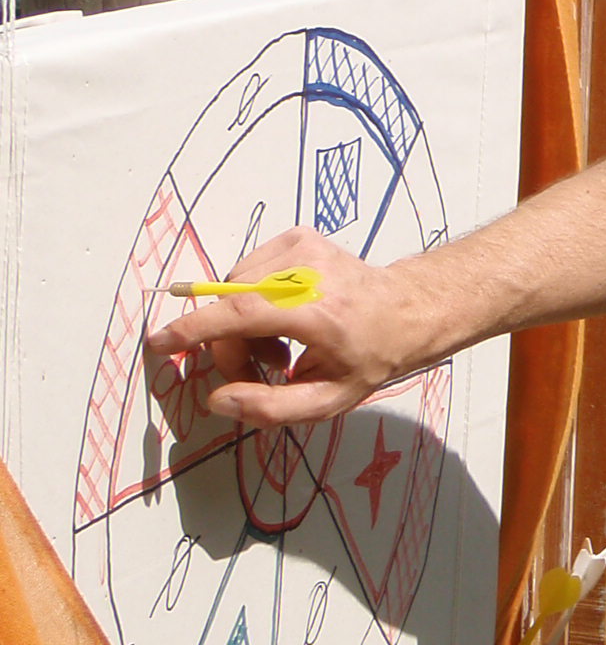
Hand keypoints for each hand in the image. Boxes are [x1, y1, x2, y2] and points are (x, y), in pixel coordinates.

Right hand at [144, 228, 428, 428]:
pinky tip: (282, 319)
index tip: (159, 343)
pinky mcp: (297, 237)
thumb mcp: (330, 398)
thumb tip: (218, 400)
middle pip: (232, 307)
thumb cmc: (369, 356)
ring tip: (280, 348)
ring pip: (234, 289)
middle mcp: (309, 271)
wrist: (406, 308)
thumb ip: (271, 407)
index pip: (242, 314)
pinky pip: (248, 273)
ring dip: (242, 325)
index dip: (195, 329)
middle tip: (262, 372)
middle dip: (230, 346)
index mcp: (320, 312)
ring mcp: (302, 247)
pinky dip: (252, 300)